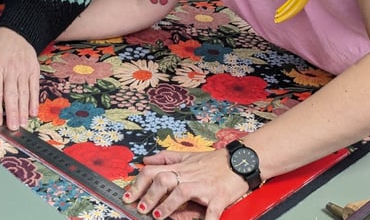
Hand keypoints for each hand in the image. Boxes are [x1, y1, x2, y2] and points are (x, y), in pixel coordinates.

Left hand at [0, 27, 39, 130]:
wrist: (17, 29)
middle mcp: (10, 68)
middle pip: (11, 94)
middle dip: (12, 112)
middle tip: (13, 128)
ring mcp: (23, 69)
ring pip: (24, 92)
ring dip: (23, 110)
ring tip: (22, 124)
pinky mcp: (34, 69)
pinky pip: (34, 87)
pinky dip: (34, 100)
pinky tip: (32, 112)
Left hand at [123, 149, 246, 219]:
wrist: (242, 160)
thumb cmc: (215, 161)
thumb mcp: (188, 155)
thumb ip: (166, 158)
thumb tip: (145, 160)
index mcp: (182, 167)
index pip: (153, 171)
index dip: (138, 184)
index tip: (128, 196)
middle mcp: (190, 175)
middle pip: (164, 180)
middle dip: (150, 195)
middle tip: (140, 208)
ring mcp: (204, 186)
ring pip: (182, 192)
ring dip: (168, 205)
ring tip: (158, 216)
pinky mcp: (219, 196)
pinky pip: (212, 210)